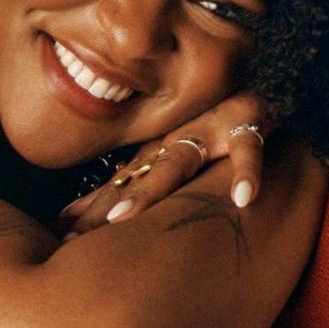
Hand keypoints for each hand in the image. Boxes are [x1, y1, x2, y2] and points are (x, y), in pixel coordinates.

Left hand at [59, 91, 270, 232]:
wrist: (267, 88)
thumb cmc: (216, 130)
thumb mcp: (172, 157)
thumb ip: (129, 186)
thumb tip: (67, 220)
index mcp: (160, 149)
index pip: (119, 183)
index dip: (91, 210)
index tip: (61, 238)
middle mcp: (177, 139)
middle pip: (135, 177)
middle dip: (103, 205)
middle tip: (73, 236)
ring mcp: (210, 130)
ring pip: (176, 160)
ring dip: (150, 187)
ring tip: (123, 217)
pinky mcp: (248, 123)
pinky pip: (248, 147)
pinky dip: (247, 171)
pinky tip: (243, 199)